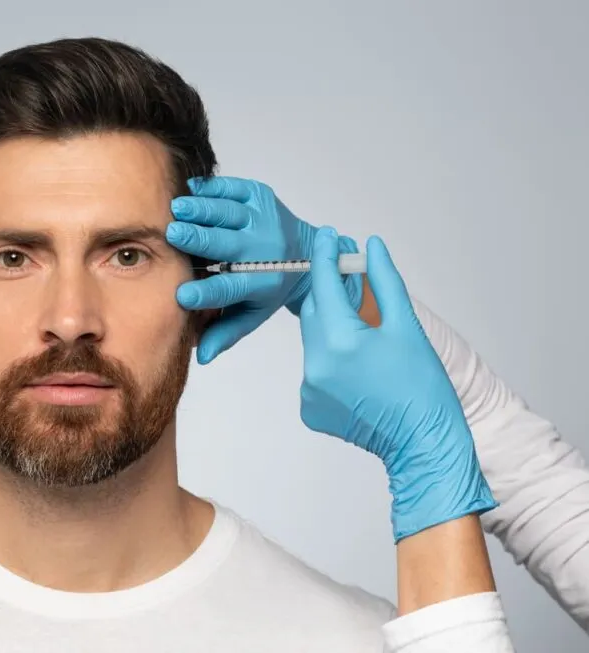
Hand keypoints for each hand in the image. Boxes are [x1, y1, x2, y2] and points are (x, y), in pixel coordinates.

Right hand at [166, 176, 363, 363]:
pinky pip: (235, 189)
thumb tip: (201, 356)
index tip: (182, 296)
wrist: (306, 252)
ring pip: (230, 212)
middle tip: (172, 234)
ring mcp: (265, 219)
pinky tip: (191, 190)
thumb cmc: (271, 286)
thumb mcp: (252, 314)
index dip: (208, 295)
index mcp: (262, 283)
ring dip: (203, 209)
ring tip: (176, 207)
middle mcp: (266, 250)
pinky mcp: (261, 197)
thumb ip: (225, 333)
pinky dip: (212, 188)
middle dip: (199, 239)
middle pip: (228, 244)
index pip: (232, 290)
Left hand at [298, 227, 496, 541]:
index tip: (327, 236)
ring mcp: (308, 388)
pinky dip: (331, 361)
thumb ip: (384, 282)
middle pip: (314, 313)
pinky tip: (358, 370)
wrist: (423, 445)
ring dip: (332, 330)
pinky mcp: (308, 408)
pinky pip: (315, 370)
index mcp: (339, 341)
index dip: (324, 256)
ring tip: (365, 338)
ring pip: (314, 342)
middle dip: (329, 293)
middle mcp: (315, 365)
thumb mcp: (407, 327)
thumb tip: (371, 247)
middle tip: (347, 277)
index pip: (323, 284)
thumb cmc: (423, 388)